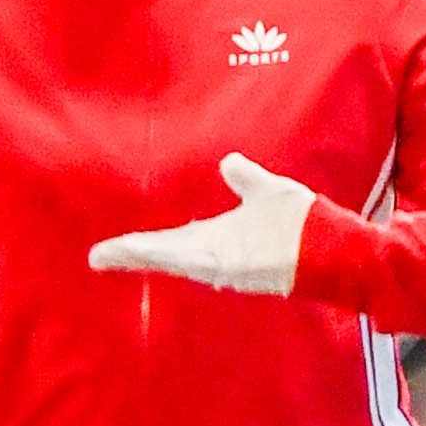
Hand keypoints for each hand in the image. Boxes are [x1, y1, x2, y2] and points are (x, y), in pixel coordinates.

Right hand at [86, 154, 314, 297]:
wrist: (330, 248)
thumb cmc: (301, 223)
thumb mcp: (267, 190)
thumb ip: (246, 178)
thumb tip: (228, 162)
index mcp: (220, 238)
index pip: (174, 241)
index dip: (146, 242)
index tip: (119, 244)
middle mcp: (214, 253)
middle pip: (162, 253)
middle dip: (130, 254)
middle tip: (95, 257)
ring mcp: (217, 261)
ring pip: (166, 257)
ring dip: (135, 254)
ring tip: (101, 255)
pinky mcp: (223, 263)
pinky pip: (183, 258)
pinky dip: (157, 254)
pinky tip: (133, 249)